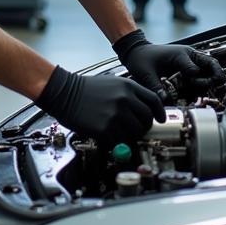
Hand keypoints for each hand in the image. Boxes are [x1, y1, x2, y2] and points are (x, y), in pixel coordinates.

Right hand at [36, 66, 165, 142]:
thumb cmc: (87, 88)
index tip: (160, 119)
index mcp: (128, 87)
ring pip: (136, 132)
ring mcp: (116, 115)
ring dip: (131, 135)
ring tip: (121, 132)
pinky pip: (120, 141)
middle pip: (147, 119)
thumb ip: (130, 95)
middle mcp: (125, 100)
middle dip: (144, 126)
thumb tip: (144, 110)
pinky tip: (109, 135)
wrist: (65, 93)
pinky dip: (118, 141)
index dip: (160, 112)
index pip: (154, 101)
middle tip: (137, 129)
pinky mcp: (105, 129)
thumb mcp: (113, 83)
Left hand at [112, 29, 222, 98]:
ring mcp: (191, 64)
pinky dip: (203, 86)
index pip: (197, 68)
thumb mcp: (146, 73)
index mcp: (181, 55)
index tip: (192, 84)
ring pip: (210, 72)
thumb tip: (164, 100)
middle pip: (213, 66)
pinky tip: (195, 94)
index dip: (198, 79)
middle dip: (213, 78)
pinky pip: (203, 77)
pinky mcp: (189, 70)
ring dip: (209, 83)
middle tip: (205, 87)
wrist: (138, 53)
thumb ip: (155, 86)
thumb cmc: (142, 59)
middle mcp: (190, 58)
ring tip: (198, 92)